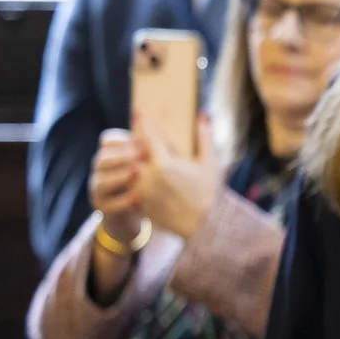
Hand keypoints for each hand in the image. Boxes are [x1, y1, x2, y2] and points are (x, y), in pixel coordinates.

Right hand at [88, 129, 146, 247]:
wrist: (141, 209)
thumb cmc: (151, 178)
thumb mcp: (154, 161)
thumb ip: (157, 144)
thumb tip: (170, 123)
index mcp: (112, 153)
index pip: (107, 139)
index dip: (122, 141)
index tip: (142, 143)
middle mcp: (101, 169)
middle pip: (102, 158)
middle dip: (121, 156)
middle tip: (141, 155)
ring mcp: (98, 188)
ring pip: (101, 181)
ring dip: (119, 177)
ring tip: (137, 173)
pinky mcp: (102, 206)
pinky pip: (107, 203)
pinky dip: (122, 201)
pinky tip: (138, 198)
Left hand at [127, 111, 225, 239]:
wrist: (203, 226)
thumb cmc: (209, 193)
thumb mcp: (210, 164)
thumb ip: (204, 137)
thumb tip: (203, 115)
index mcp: (164, 163)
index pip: (148, 137)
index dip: (143, 123)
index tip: (138, 112)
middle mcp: (148, 176)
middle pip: (133, 152)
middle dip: (134, 143)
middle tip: (135, 136)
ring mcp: (142, 190)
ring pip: (129, 169)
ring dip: (132, 162)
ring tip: (136, 158)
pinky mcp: (140, 202)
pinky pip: (132, 186)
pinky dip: (134, 179)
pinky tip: (141, 177)